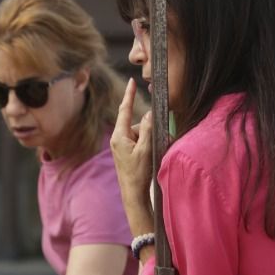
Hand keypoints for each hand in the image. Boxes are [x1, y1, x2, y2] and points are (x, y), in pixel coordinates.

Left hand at [110, 79, 154, 209]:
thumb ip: (148, 129)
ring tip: (152, 156)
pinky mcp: (126, 151)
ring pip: (141, 133)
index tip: (132, 81)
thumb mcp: (146, 149)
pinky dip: (148, 146)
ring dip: (150, 140)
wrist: (133, 194)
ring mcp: (122, 145)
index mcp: (119, 136)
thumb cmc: (138, 173)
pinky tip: (151, 157)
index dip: (129, 95)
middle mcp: (118, 138)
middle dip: (149, 130)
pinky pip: (140, 141)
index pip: (125, 110)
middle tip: (156, 145)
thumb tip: (149, 113)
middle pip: (137, 123)